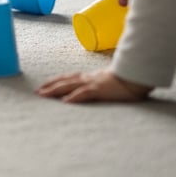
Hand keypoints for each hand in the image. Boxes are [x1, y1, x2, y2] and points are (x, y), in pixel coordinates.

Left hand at [36, 69, 151, 102]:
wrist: (138, 75)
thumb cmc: (127, 79)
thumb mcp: (110, 82)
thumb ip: (102, 84)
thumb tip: (98, 88)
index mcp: (91, 77)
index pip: (69, 77)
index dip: (56, 81)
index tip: (45, 85)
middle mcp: (88, 78)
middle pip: (64, 81)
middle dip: (50, 86)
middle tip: (37, 92)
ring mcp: (93, 83)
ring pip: (69, 86)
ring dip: (55, 90)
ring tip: (43, 95)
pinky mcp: (100, 89)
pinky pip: (84, 93)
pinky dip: (74, 97)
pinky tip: (65, 101)